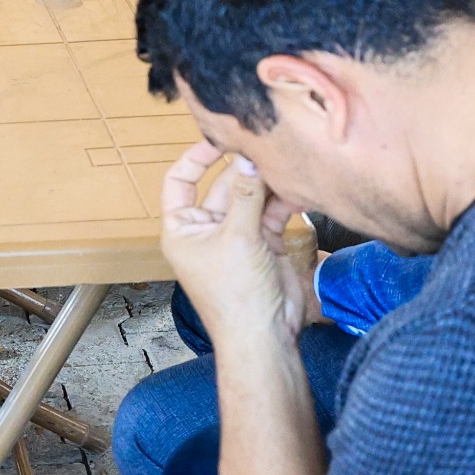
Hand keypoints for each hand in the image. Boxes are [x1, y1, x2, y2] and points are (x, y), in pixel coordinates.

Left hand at [159, 142, 313, 360]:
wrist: (265, 335)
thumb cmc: (235, 296)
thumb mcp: (237, 239)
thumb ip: (246, 196)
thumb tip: (250, 160)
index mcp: (182, 229)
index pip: (179, 181)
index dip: (195, 158)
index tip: (218, 139)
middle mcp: (206, 229)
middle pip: (223, 185)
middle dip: (244, 169)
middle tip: (266, 148)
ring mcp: (236, 235)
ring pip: (251, 196)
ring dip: (266, 182)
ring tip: (284, 163)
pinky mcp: (263, 242)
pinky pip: (270, 212)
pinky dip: (282, 199)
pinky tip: (296, 185)